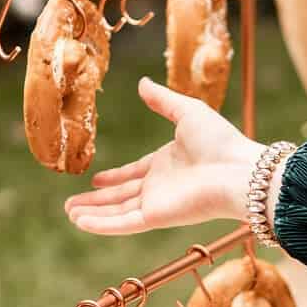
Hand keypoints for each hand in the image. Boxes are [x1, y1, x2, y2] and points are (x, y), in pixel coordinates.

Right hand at [65, 77, 261, 235]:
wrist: (237, 171)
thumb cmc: (220, 140)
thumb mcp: (187, 111)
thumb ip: (162, 100)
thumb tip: (142, 82)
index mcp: (168, 164)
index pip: (135, 174)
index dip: (115, 178)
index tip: (96, 180)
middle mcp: (161, 186)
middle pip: (122, 196)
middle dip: (96, 200)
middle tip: (72, 203)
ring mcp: (158, 203)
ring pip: (118, 212)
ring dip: (93, 212)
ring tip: (69, 212)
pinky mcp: (156, 217)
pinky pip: (123, 223)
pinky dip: (101, 224)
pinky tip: (80, 221)